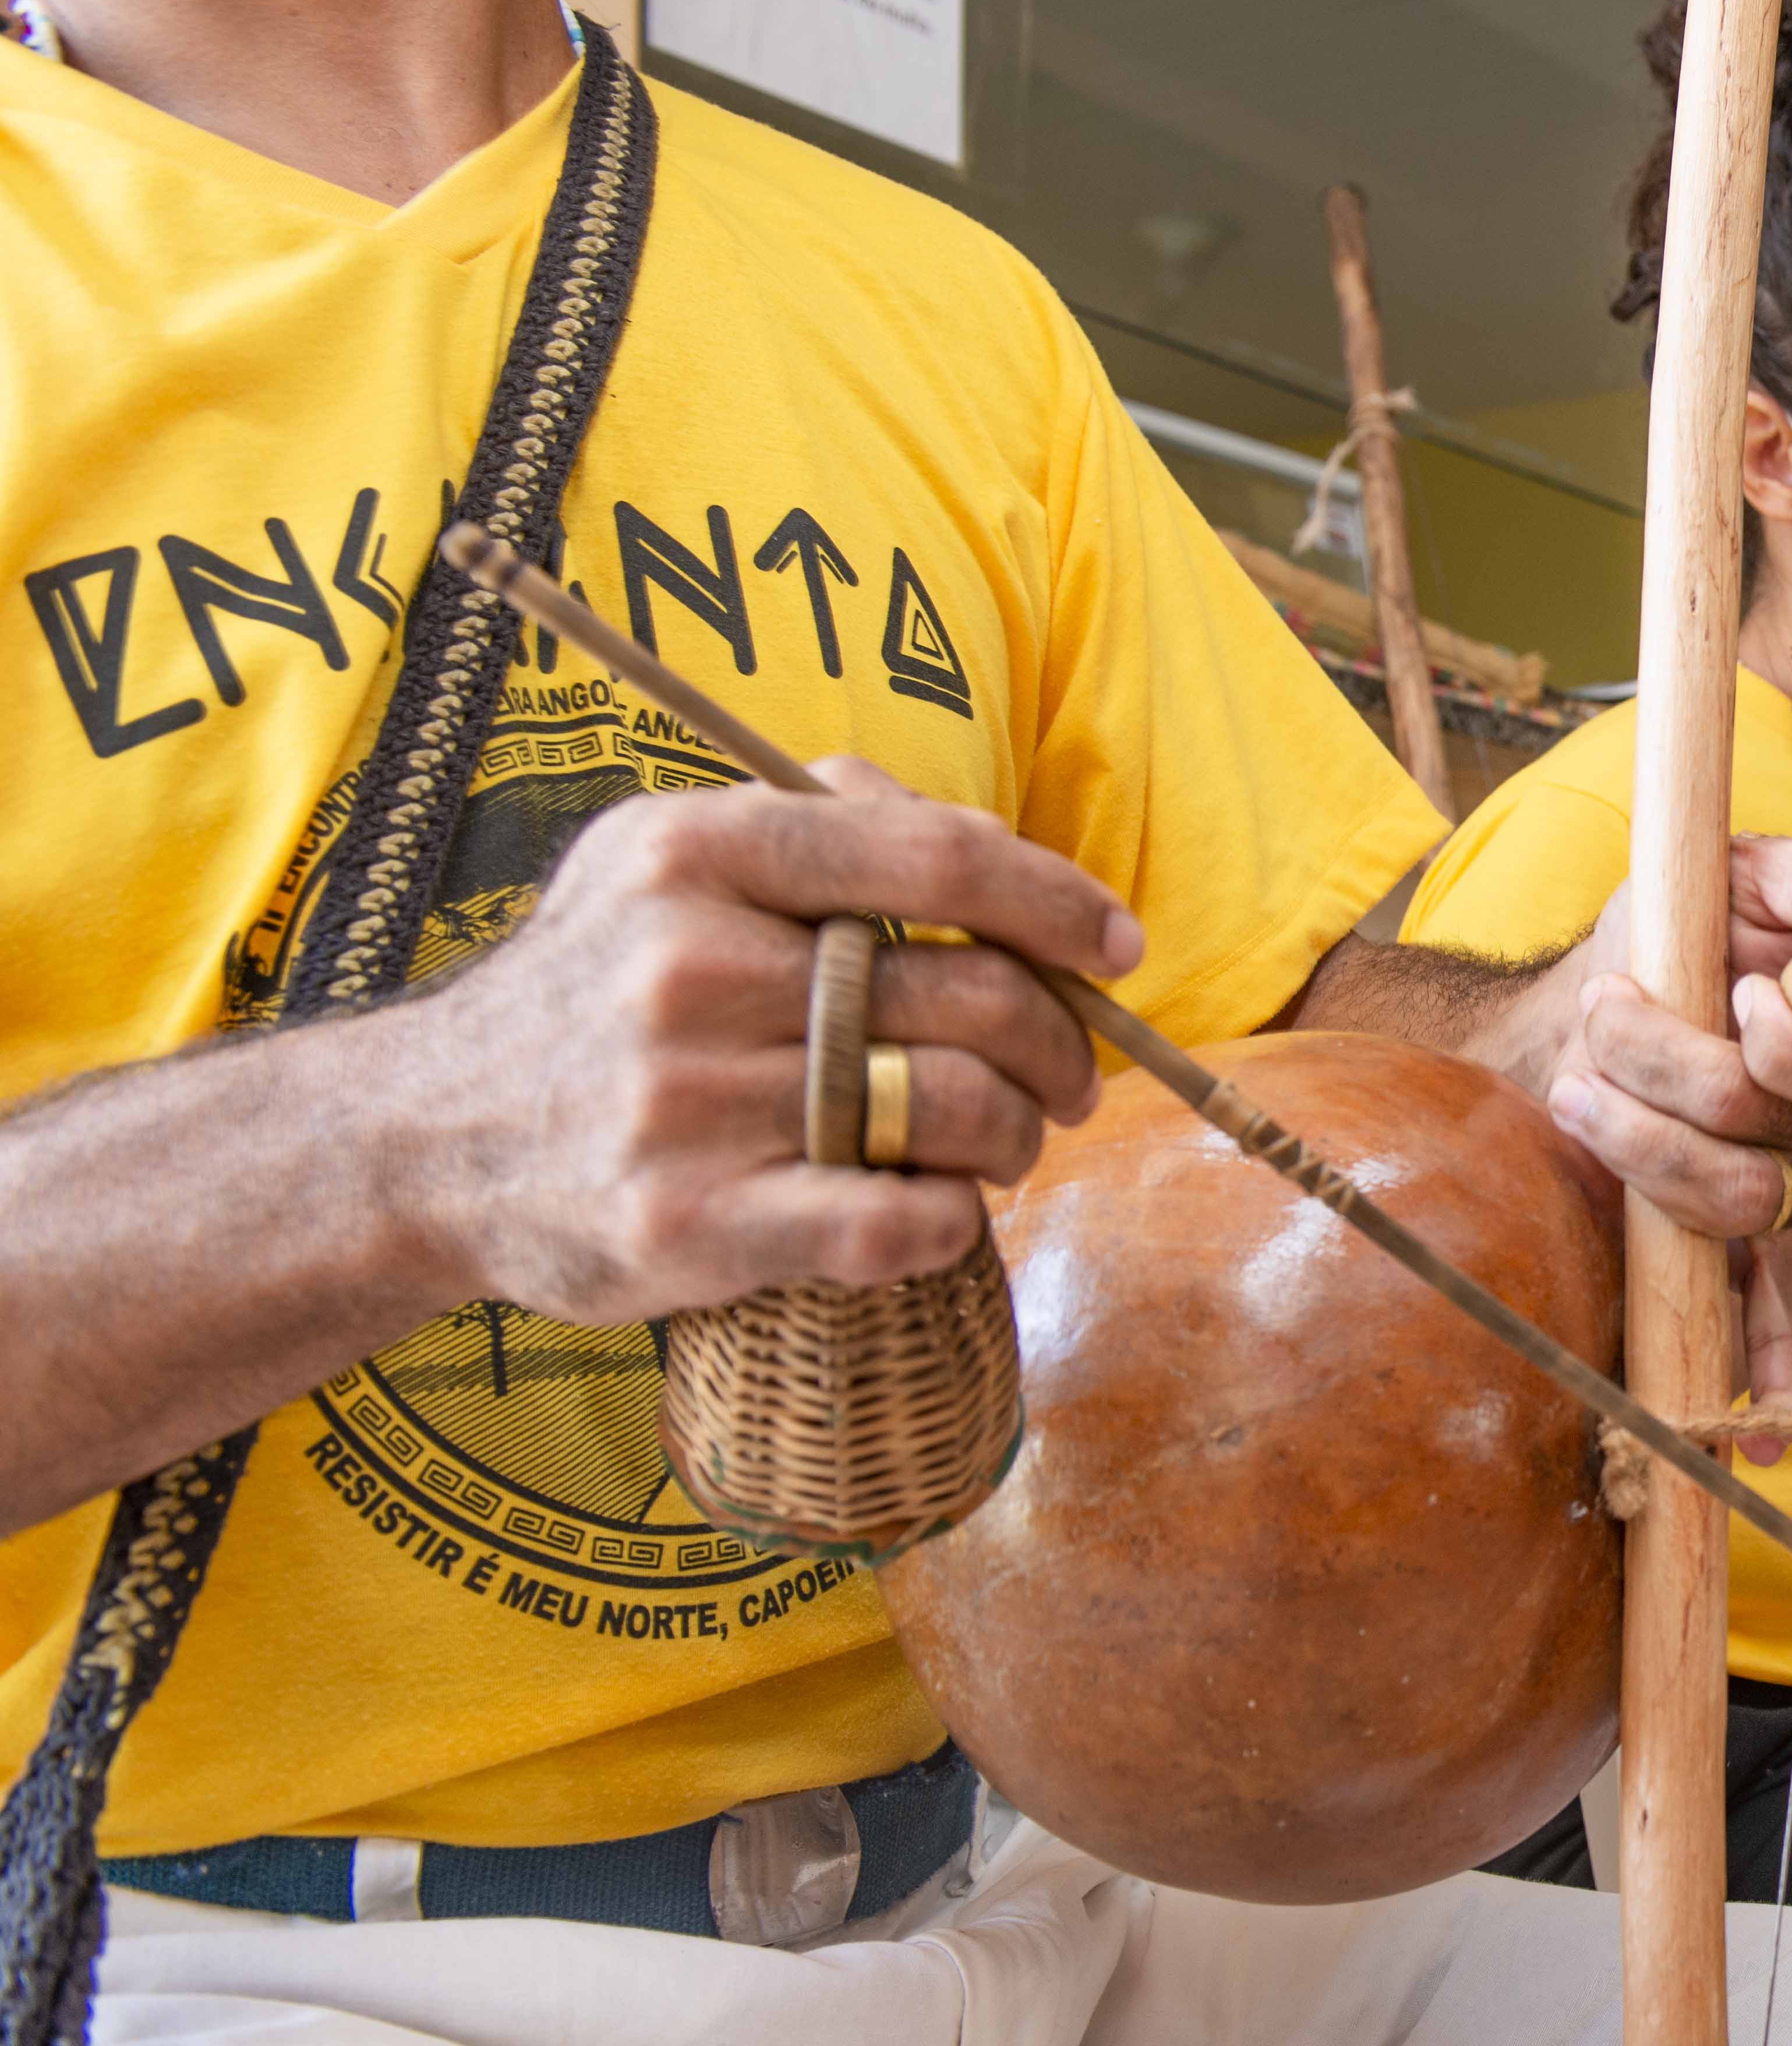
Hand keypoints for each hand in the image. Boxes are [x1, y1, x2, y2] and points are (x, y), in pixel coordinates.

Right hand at [418, 767, 1133, 1326]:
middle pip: (969, 995)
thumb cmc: (590, 994)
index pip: (935, 858)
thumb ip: (820, 821)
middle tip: (1068, 1075)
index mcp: (697, 856)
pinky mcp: (689, 1225)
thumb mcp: (662, 862)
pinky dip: (951, 1221)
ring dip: (1016, 1134)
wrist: (420, 1141)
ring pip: (952, 1110)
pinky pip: (897, 1223)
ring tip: (1006, 1142)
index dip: (1057, 902)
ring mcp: (688, 1104)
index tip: (1117, 948)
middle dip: (1059, 1042)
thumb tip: (979, 840)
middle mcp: (690, 969)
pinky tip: (939, 1211)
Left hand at [1550, 840, 1791, 1422]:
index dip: (1785, 1044)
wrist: (1620, 975)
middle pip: (1773, 1137)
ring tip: (1577, 1084)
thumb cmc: (1696, 925)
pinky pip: (1774, 1317)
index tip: (1729, 993)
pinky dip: (1770, 1371)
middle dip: (1671, 1071)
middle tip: (1606, 1011)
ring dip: (1643, 1148)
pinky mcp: (1747, 1239)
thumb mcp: (1742, 873)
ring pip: (1734, 1203)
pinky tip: (1759, 1436)